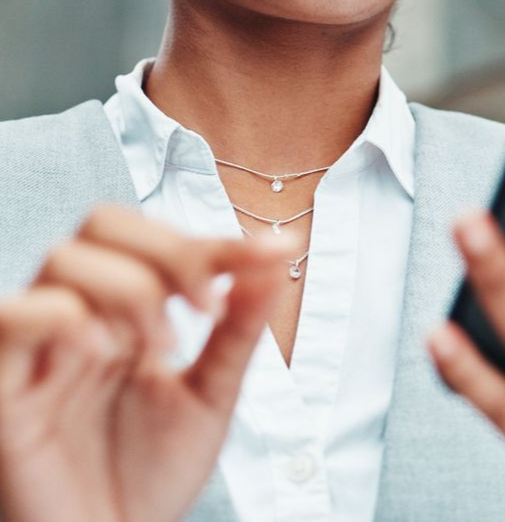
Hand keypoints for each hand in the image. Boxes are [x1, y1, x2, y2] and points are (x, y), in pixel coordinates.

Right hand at [0, 205, 295, 521]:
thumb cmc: (151, 480)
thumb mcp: (212, 397)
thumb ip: (238, 328)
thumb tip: (278, 258)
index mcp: (126, 311)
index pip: (158, 239)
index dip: (216, 239)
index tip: (277, 253)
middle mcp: (82, 315)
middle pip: (104, 223)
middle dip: (169, 251)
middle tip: (207, 306)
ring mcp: (42, 347)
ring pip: (64, 258)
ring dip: (128, 287)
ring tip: (161, 345)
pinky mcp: (7, 387)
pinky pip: (12, 316)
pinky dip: (62, 315)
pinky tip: (104, 351)